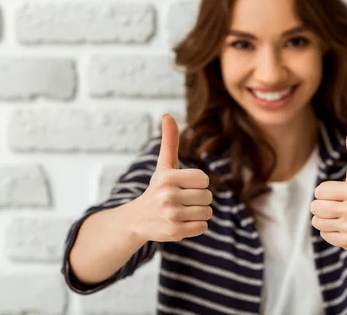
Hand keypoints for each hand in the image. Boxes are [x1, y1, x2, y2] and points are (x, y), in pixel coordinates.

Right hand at [131, 114, 211, 242]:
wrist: (138, 219)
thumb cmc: (158, 188)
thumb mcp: (164, 165)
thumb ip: (169, 141)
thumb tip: (168, 115)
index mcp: (167, 177)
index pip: (204, 179)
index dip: (198, 183)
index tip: (183, 186)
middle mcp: (167, 196)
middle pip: (207, 196)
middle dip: (199, 199)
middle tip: (181, 200)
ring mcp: (170, 215)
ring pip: (207, 212)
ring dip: (198, 213)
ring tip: (181, 211)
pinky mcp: (174, 232)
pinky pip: (203, 227)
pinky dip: (196, 226)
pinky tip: (181, 222)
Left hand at [310, 119, 346, 250]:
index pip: (319, 191)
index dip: (328, 191)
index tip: (342, 194)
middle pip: (315, 207)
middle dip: (324, 205)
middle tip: (341, 206)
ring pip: (317, 221)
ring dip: (326, 219)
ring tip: (343, 216)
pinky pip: (324, 234)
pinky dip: (331, 231)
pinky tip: (346, 227)